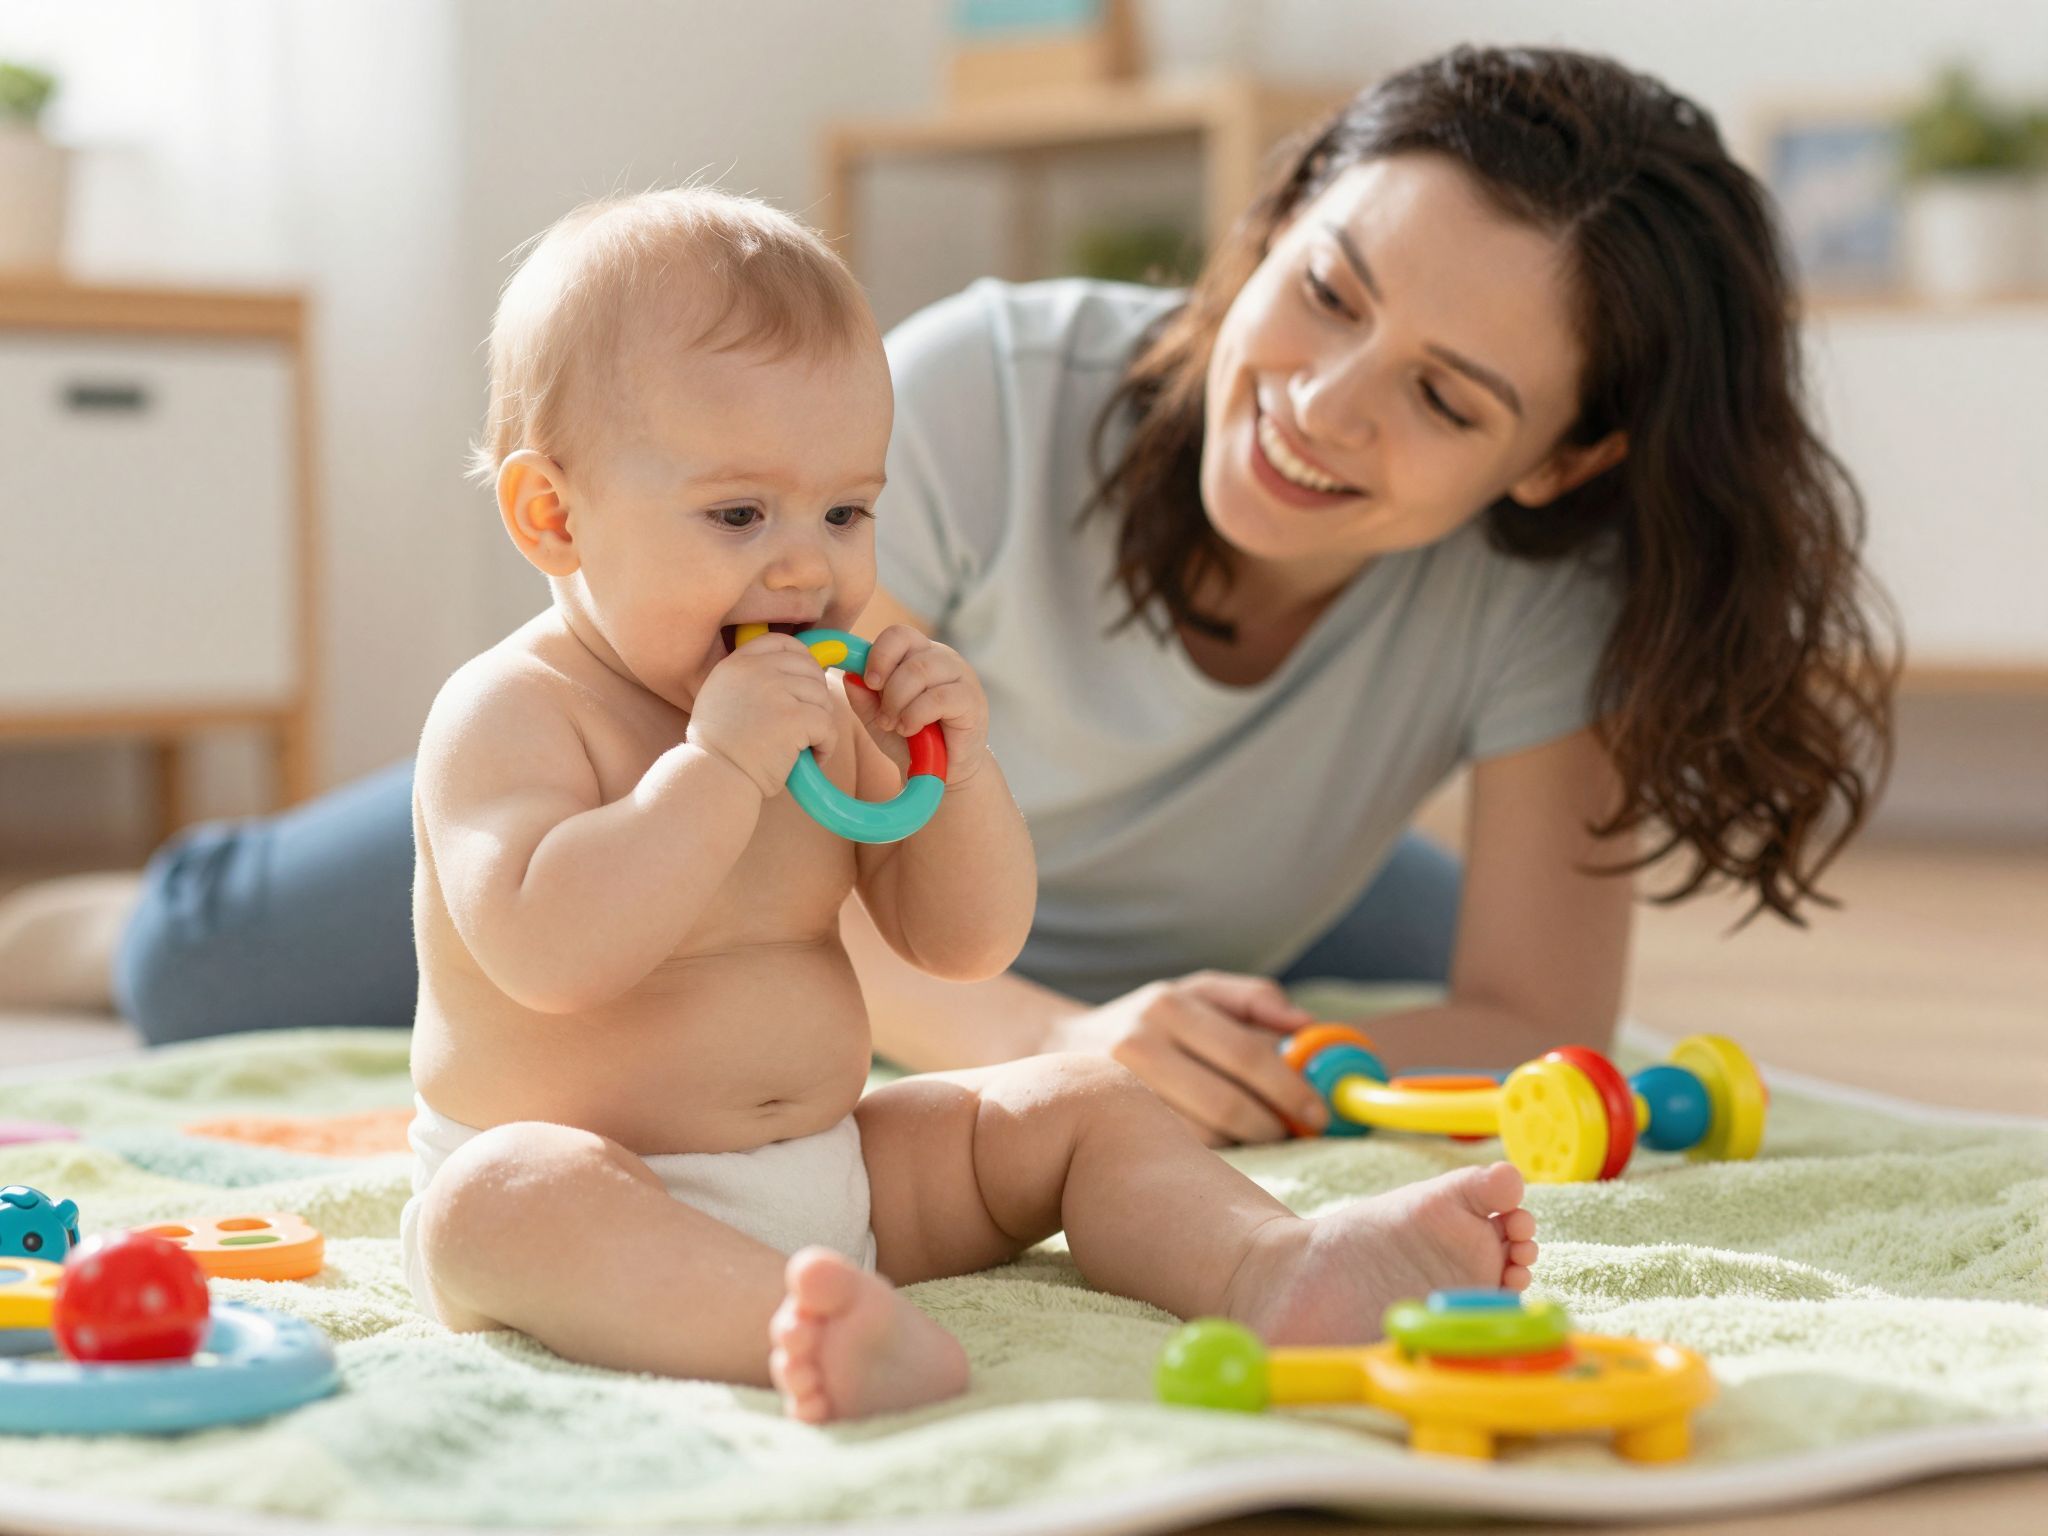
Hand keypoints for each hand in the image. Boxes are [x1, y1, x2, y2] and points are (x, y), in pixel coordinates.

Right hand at [685, 634, 837, 798]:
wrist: (715, 779)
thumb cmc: (722, 749)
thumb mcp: (722, 697)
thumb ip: (750, 679)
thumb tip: (795, 673)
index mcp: (737, 663)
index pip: (782, 642)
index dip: (802, 659)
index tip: (805, 683)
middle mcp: (754, 669)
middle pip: (809, 669)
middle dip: (814, 698)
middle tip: (804, 726)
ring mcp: (774, 690)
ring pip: (822, 697)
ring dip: (820, 724)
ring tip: (803, 747)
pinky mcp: (793, 717)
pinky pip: (828, 725)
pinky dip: (826, 746)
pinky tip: (811, 759)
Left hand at [844, 625, 989, 784]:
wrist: (942, 775)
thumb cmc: (913, 742)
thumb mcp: (878, 718)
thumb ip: (863, 696)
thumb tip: (849, 673)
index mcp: (920, 655)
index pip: (898, 634)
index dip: (878, 654)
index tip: (869, 682)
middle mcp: (942, 658)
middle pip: (908, 648)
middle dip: (887, 686)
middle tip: (883, 717)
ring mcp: (961, 676)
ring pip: (920, 670)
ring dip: (898, 701)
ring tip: (896, 726)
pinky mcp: (971, 700)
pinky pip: (938, 696)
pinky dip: (916, 715)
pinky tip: (911, 730)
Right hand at [1046, 971, 1330, 1146]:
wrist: (1056, 1050)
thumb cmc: (1149, 1020)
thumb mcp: (1196, 992)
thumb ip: (1254, 1000)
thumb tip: (1309, 1025)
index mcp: (1170, 1005)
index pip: (1246, 1054)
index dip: (1291, 1089)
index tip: (1318, 1113)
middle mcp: (1139, 1044)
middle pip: (1226, 1104)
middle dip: (1272, 1127)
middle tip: (1295, 1134)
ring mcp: (1121, 1090)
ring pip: (1203, 1136)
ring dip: (1244, 1145)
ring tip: (1259, 1137)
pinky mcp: (1110, 1128)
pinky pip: (1177, 1152)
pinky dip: (1211, 1155)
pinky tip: (1220, 1145)